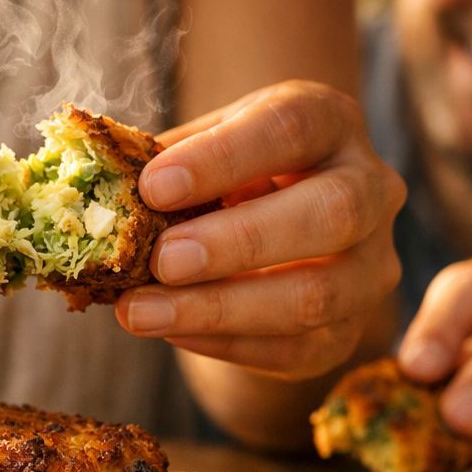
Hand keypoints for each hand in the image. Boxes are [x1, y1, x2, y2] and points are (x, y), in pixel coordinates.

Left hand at [115, 81, 404, 377]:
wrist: (268, 224)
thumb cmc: (223, 177)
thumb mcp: (197, 152)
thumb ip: (159, 166)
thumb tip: (100, 194)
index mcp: (329, 123)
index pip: (291, 128)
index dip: (223, 159)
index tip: (153, 186)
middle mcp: (371, 189)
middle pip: (332, 213)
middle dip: (240, 241)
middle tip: (162, 260)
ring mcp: (371, 266)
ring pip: (318, 295)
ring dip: (220, 309)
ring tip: (141, 312)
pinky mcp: (347, 332)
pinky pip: (297, 349)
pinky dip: (226, 345)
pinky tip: (171, 331)